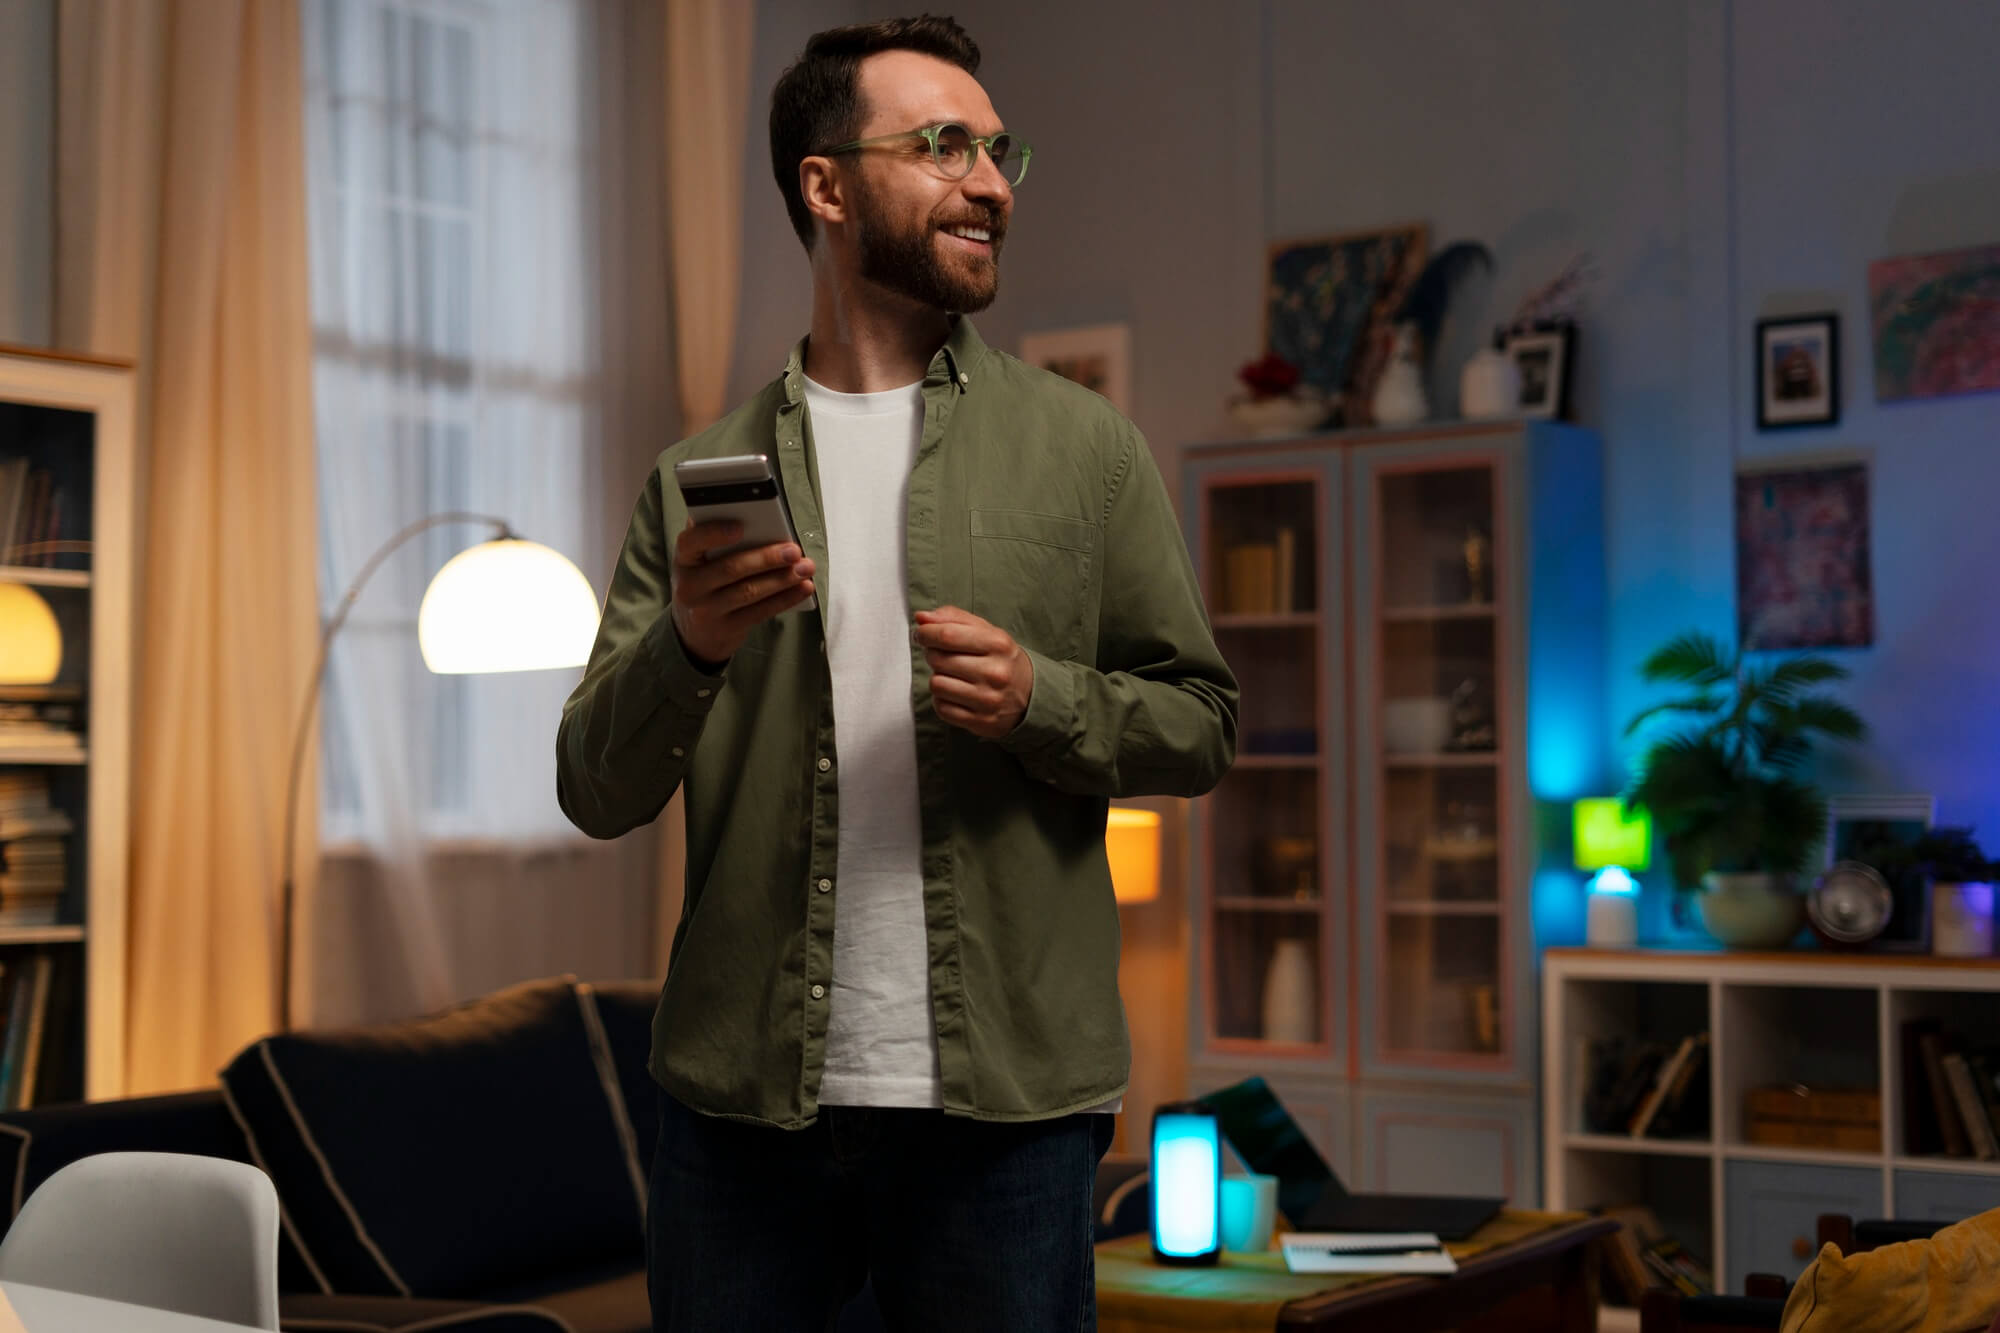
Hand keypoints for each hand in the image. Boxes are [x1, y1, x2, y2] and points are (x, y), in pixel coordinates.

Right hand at [670, 519, 814, 666]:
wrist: (694, 634)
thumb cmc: (705, 584)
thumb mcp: (700, 562)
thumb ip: (715, 538)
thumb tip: (748, 512)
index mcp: (684, 560)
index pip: (691, 542)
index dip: (714, 533)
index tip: (741, 526)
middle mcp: (690, 586)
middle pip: (730, 568)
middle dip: (766, 558)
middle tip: (793, 550)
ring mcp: (706, 610)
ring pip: (748, 591)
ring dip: (781, 579)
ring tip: (805, 568)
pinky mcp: (727, 629)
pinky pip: (760, 612)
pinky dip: (785, 599)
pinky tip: (803, 589)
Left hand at [913, 605, 1032, 738]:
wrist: (1031, 695)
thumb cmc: (1001, 659)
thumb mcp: (987, 631)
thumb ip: (953, 618)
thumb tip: (921, 617)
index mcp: (998, 644)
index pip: (947, 635)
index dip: (926, 633)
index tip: (922, 633)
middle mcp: (995, 672)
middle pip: (938, 659)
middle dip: (933, 654)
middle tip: (943, 655)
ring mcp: (988, 699)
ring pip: (937, 685)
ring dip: (938, 678)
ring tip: (952, 676)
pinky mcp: (981, 721)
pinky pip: (942, 708)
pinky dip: (943, 700)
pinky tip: (956, 694)